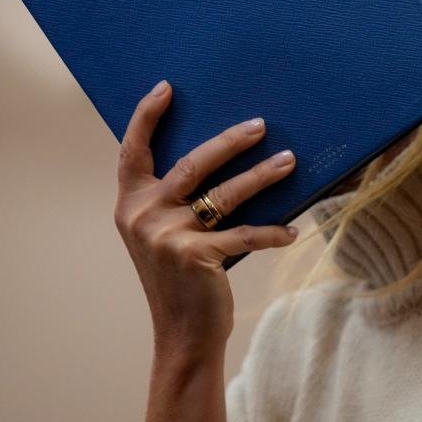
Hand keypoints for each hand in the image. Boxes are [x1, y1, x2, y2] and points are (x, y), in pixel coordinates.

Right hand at [114, 79, 298, 351]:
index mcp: (130, 205)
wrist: (181, 334)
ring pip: (224, 194)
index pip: (132, 152)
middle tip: (260, 125)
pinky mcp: (196, 257)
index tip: (166, 88)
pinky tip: (292, 231)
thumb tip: (219, 154)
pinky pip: (244, 235)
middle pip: (191, 164)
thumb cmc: (178, 279)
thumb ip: (171, 201)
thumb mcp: (160, 236)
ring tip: (289, 161)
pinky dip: (271, 232)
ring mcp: (167, 237)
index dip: (146, 117)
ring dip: (262, 175)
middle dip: (229, 141)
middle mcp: (143, 216)